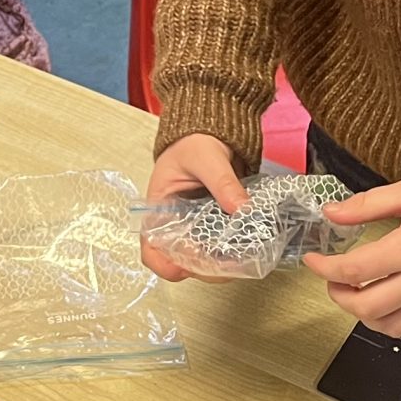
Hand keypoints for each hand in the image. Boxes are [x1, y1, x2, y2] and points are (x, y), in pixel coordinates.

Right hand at [140, 133, 245, 280]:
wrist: (213, 131)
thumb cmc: (195, 141)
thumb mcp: (206, 158)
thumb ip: (223, 183)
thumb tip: (243, 208)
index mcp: (159, 210)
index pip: (151, 249)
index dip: (167, 264)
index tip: (189, 266)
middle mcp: (175, 226)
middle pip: (181, 263)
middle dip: (205, 269)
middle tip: (231, 264)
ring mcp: (196, 229)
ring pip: (204, 261)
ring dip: (222, 266)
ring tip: (244, 258)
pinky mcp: (216, 227)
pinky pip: (222, 249)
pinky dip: (234, 255)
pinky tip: (249, 250)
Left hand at [300, 166, 400, 339]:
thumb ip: (368, 205)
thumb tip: (331, 214)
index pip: (353, 271)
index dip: (323, 268)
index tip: (311, 259)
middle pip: (368, 308)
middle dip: (340, 296)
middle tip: (333, 280)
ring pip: (393, 328)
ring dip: (366, 317)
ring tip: (359, 294)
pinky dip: (398, 328)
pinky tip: (391, 308)